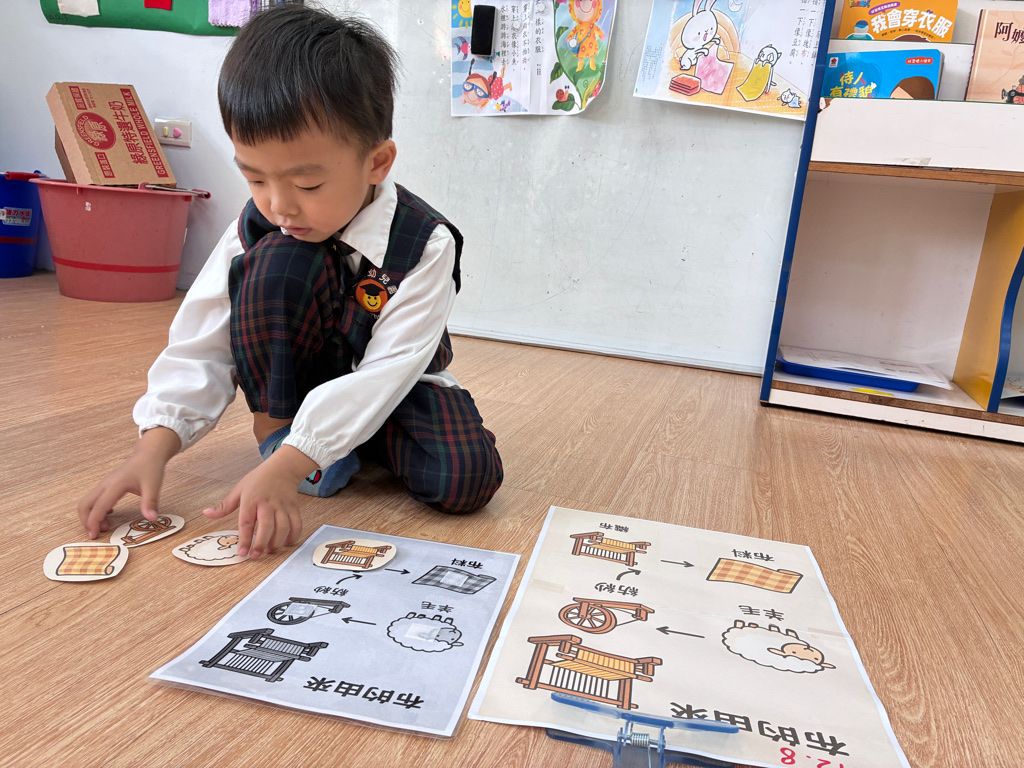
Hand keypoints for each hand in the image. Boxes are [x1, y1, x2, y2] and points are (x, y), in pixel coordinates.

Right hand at [77, 426, 180, 538]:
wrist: (148, 454)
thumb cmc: (150, 468)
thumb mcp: (154, 486)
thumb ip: (150, 502)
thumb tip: (151, 519)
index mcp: (115, 485)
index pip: (98, 507)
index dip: (93, 523)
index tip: (94, 536)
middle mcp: (105, 484)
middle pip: (84, 504)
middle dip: (86, 521)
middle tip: (98, 533)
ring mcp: (104, 484)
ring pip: (87, 502)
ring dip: (91, 516)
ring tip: (107, 525)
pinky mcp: (107, 485)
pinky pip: (94, 499)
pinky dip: (96, 510)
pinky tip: (110, 514)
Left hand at [202, 445, 316, 559]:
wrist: (283, 468)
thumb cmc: (259, 479)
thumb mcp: (239, 489)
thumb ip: (224, 505)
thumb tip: (206, 514)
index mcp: (251, 500)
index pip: (246, 523)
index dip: (245, 540)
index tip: (242, 553)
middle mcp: (268, 504)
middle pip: (267, 527)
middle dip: (261, 544)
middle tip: (255, 556)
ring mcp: (282, 506)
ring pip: (283, 528)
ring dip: (277, 543)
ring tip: (269, 551)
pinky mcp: (294, 508)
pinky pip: (296, 525)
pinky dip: (293, 537)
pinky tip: (285, 543)